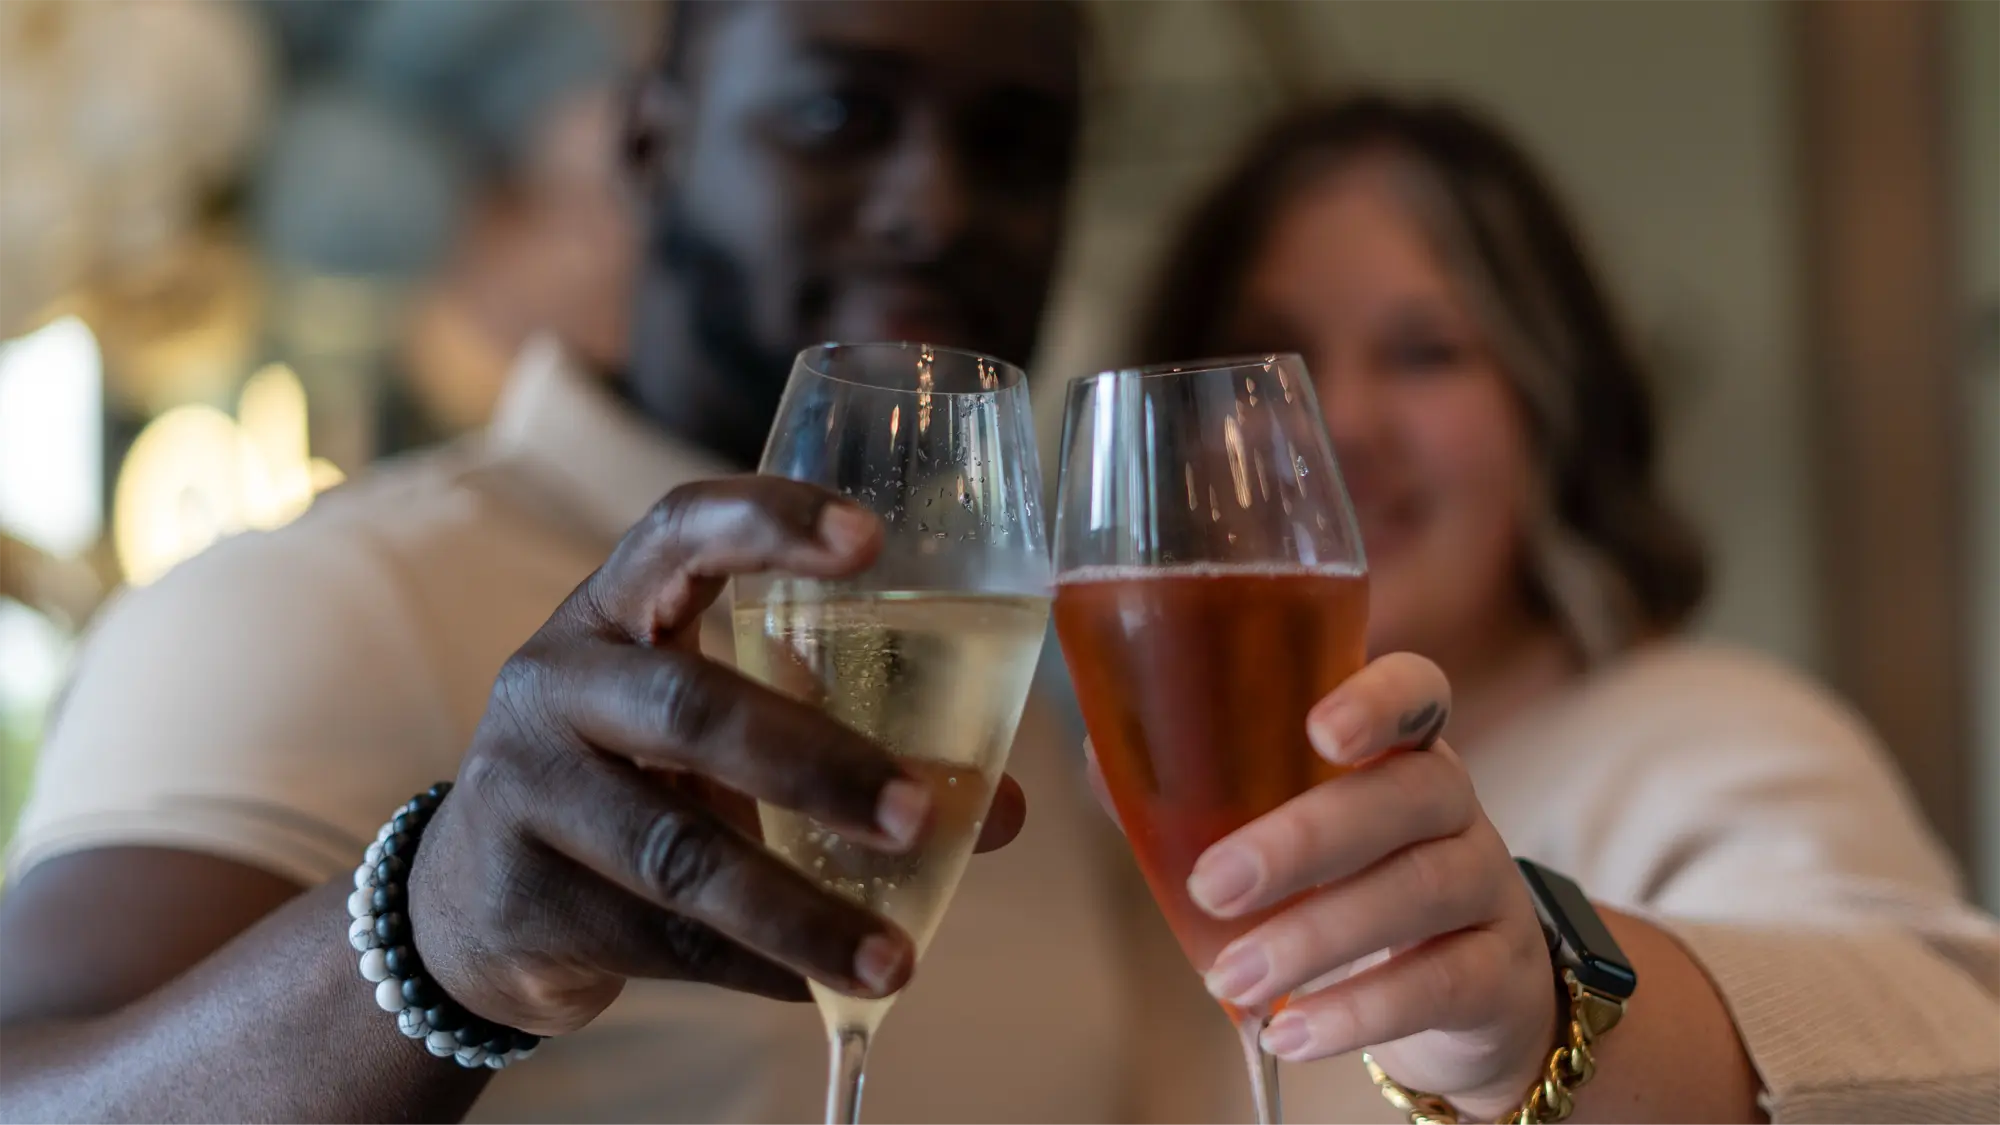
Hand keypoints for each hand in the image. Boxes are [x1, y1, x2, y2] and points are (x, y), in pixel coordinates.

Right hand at [406, 476, 1026, 1036]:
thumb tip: (1002, 809)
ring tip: (893, 958)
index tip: (871, 538)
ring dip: (799, 909)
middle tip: (921, 814)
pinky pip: (659, 940)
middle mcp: (558, 681)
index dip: (770, 522)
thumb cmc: (634, 783)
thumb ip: (846, 749)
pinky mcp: (523, 897)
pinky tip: (819, 987)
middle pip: (689, 707)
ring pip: (676, 852)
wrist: (470, 900)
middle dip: (818, 763)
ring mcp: (524, 789)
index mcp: (616, 612)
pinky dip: (754, 967)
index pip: (680, 531)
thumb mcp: (713, 740)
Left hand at [1189, 653, 1556, 1117]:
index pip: (1414, 691)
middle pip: (1403, 795)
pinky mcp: (1501, 970)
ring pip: (1417, 890)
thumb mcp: (1287, 828)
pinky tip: (1291, 1032)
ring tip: (1232, 979)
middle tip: (1215, 887)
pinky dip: (1360, 1012)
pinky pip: (1440, 983)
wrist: (1464, 989)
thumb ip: (1201, 792)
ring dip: (1313, 938)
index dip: (1377, 701)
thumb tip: (1098, 757)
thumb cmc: (1346, 882)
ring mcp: (1487, 883)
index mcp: (1396, 747)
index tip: (1318, 730)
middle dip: (1303, 840)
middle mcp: (1451, 802)